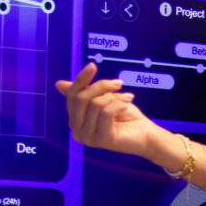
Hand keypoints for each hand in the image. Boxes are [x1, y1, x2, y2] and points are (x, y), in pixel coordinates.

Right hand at [60, 62, 177, 164]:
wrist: (147, 134)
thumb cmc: (126, 116)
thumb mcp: (104, 99)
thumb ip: (84, 92)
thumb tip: (58, 84)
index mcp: (75, 121)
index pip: (72, 95)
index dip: (81, 79)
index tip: (92, 65)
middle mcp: (77, 132)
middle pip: (80, 98)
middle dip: (101, 86)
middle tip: (119, 84)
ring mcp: (87, 138)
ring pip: (95, 104)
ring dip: (114, 97)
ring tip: (126, 99)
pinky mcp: (101, 140)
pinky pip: (105, 113)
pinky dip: (118, 105)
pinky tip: (126, 106)